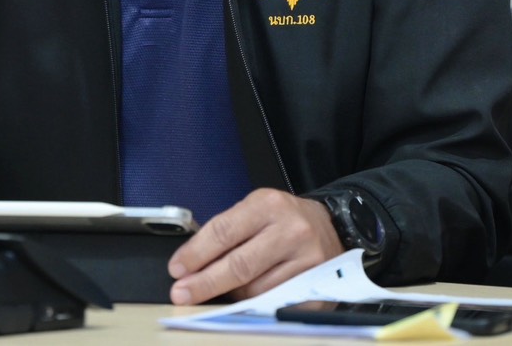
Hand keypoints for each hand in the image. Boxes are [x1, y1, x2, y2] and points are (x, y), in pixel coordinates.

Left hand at [166, 188, 341, 304]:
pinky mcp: (317, 286)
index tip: (177, 269)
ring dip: (231, 295)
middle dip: (204, 283)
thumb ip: (227, 231)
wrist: (334, 228)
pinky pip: (275, 304)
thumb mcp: (257, 210)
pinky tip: (245, 302)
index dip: (196, 254)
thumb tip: (191, 264)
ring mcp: (307, 260)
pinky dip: (255, 306)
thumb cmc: (286, 220)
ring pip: (255, 289)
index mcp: (269, 205)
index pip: (224, 231)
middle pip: (239, 265)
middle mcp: (291, 230)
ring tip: (223, 291)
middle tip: (181, 293)